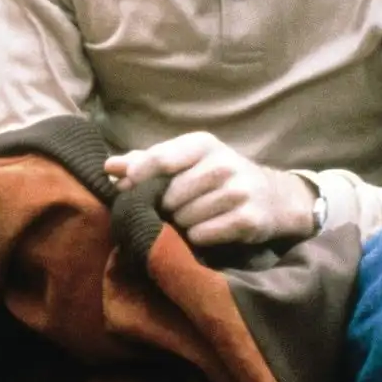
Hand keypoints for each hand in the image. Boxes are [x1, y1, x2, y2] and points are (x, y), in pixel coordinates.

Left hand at [104, 132, 316, 247]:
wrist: (273, 197)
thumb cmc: (216, 177)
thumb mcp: (186, 161)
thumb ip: (146, 162)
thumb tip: (108, 167)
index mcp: (203, 144)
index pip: (159, 159)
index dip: (137, 178)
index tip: (126, 190)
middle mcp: (223, 164)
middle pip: (169, 194)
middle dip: (164, 206)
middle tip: (172, 208)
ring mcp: (238, 192)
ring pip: (184, 216)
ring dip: (181, 223)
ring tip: (192, 217)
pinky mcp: (248, 219)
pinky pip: (202, 234)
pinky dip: (197, 237)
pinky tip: (206, 230)